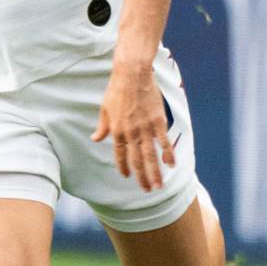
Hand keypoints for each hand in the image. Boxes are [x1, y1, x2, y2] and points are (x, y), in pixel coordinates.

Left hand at [92, 59, 174, 191]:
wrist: (132, 75)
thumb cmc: (116, 90)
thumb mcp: (104, 109)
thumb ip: (102, 127)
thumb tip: (95, 139)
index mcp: (117, 132)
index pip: (120, 155)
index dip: (124, 168)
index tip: (128, 177)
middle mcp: (131, 134)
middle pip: (137, 161)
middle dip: (142, 178)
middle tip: (148, 190)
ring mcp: (146, 129)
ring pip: (151, 156)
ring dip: (155, 173)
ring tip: (159, 186)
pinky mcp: (158, 121)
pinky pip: (164, 142)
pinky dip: (168, 154)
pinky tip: (171, 165)